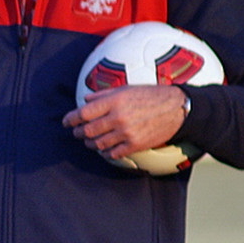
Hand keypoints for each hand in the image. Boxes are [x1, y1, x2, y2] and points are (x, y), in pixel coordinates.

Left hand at [62, 85, 186, 159]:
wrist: (177, 108)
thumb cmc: (151, 95)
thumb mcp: (126, 89)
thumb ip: (103, 95)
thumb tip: (85, 100)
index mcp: (113, 101)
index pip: (83, 113)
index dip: (70, 119)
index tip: (66, 122)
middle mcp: (118, 117)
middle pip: (87, 130)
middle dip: (78, 133)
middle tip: (76, 133)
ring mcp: (126, 133)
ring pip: (98, 144)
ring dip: (90, 144)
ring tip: (89, 141)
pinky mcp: (135, 144)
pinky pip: (113, 154)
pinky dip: (105, 153)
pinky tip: (104, 150)